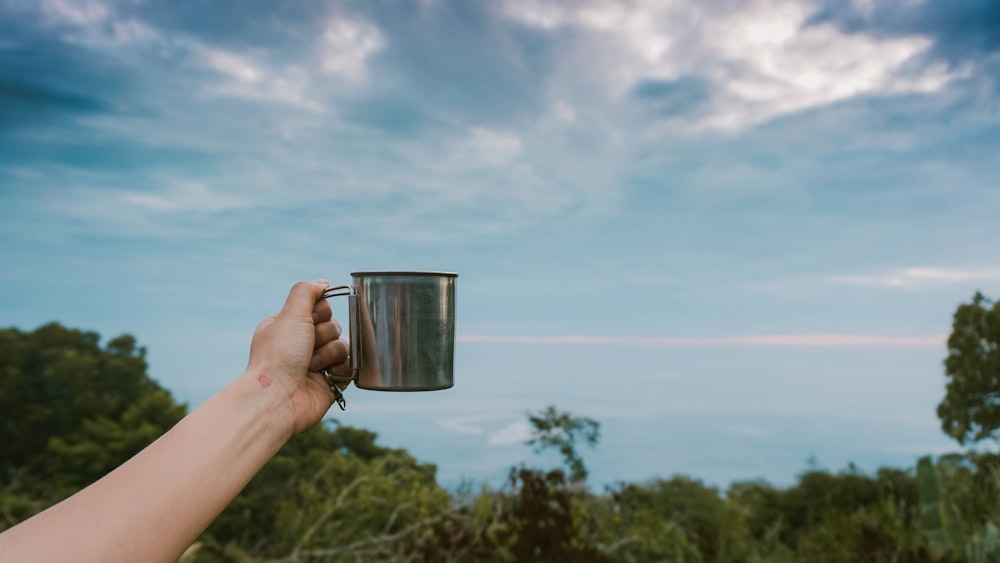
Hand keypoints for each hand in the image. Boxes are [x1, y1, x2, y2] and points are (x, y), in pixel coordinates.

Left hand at [246, 280, 350, 435]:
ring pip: (343, 346)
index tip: (309, 321)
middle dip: (324, 335)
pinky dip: (340, 371)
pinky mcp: (330, 382)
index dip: (320, 313)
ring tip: (311, 367)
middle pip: (334, 326)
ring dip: (329, 354)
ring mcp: (317, 364)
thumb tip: (323, 283)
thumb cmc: (279, 356)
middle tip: (307, 347)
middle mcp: (302, 344)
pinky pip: (350, 367)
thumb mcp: (290, 314)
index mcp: (290, 326)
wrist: (278, 399)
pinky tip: (326, 378)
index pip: (321, 307)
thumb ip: (307, 292)